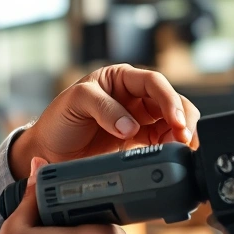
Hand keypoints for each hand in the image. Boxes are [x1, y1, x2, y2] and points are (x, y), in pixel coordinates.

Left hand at [10, 64, 200, 179]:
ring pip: (172, 121)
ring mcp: (139, 118)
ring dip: (181, 134)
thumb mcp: (76, 102)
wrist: (49, 150)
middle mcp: (134, 96)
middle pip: (171, 101)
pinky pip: (164, 140)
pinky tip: (171, 155)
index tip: (174, 121)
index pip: (154, 83)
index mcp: (120, 78)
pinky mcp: (139, 140)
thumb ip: (103, 109)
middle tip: (183, 139)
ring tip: (178, 150)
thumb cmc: (59, 119)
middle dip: (182, 119)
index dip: (169, 100)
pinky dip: (172, 147)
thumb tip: (131, 126)